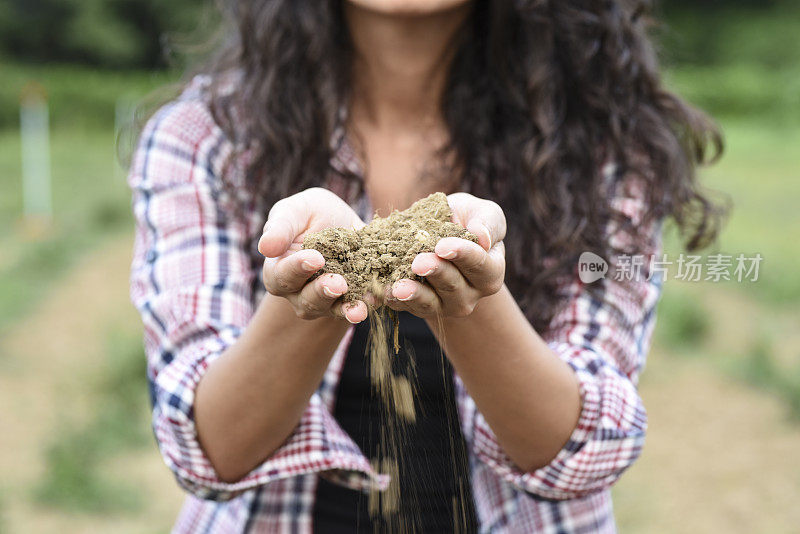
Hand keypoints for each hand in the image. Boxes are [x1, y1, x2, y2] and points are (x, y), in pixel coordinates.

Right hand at [257, 188, 368, 323]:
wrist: (344, 222)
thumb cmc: (310, 215)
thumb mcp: (295, 211)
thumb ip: (281, 227)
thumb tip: (265, 247)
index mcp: (279, 272)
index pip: (282, 276)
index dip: (297, 269)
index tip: (315, 259)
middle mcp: (300, 293)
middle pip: (307, 301)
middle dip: (323, 292)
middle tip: (338, 283)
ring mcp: (327, 302)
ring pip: (333, 310)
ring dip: (347, 309)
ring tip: (360, 308)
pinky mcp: (352, 300)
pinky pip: (360, 306)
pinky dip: (371, 304)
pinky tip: (379, 299)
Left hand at [387, 192, 505, 317]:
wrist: (439, 231)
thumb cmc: (466, 219)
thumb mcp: (482, 212)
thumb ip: (487, 222)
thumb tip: (482, 237)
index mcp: (490, 273)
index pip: (481, 266)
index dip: (463, 255)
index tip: (443, 246)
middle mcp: (470, 295)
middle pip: (453, 286)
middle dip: (435, 273)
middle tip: (418, 262)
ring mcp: (444, 305)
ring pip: (429, 303)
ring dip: (413, 295)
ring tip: (399, 287)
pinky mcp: (419, 308)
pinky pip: (405, 307)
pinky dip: (391, 300)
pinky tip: (380, 292)